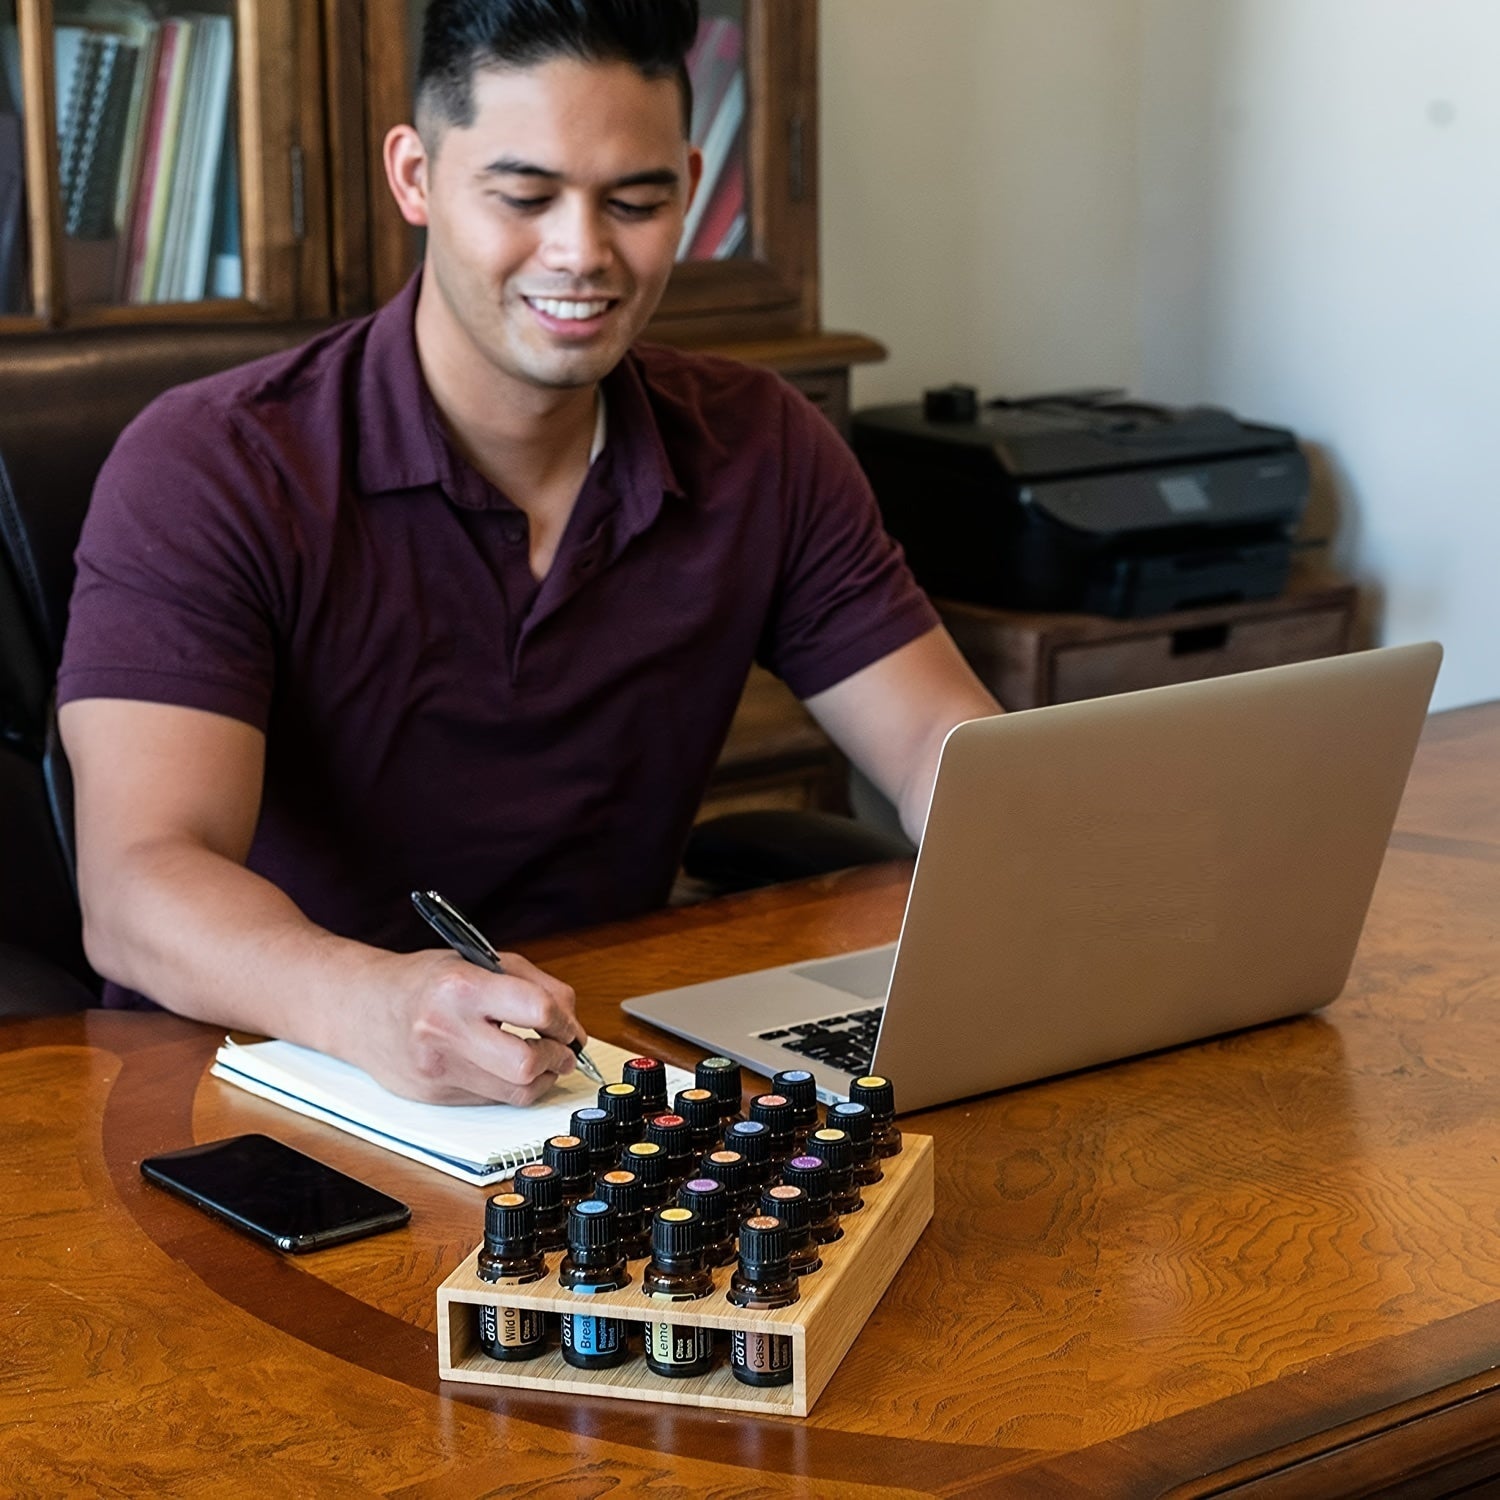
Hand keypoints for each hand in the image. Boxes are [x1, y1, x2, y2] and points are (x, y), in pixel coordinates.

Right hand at [356, 948, 585, 1104]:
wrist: (361, 1009)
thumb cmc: (426, 981)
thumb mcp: (482, 961)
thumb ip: (536, 984)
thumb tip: (573, 1023)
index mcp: (461, 988)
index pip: (536, 1010)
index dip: (564, 1022)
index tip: (568, 1025)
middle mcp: (446, 1032)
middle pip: (527, 1065)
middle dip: (557, 1058)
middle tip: (562, 1049)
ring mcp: (439, 1070)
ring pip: (516, 1093)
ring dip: (542, 1078)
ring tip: (540, 1058)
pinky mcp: (437, 1097)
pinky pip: (494, 1101)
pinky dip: (511, 1086)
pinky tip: (505, 1066)